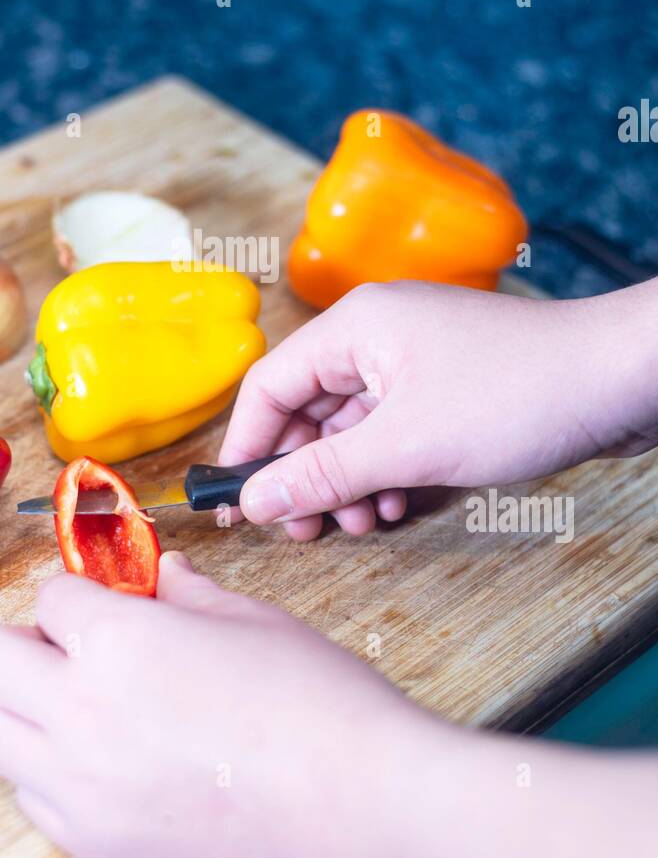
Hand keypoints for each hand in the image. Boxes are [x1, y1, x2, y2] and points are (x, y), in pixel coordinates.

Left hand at [0, 552, 427, 857]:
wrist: (361, 810)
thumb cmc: (318, 707)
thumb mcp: (251, 621)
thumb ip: (186, 594)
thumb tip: (159, 575)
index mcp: (119, 642)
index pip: (48, 596)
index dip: (80, 592)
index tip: (102, 599)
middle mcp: (81, 713)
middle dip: (28, 642)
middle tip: (79, 648)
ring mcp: (81, 788)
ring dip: (28, 710)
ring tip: (89, 708)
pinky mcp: (97, 845)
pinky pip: (33, 798)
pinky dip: (52, 775)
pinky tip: (111, 764)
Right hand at [220, 279, 657, 540]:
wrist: (621, 378)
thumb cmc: (518, 394)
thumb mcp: (407, 446)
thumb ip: (324, 474)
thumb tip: (255, 499)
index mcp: (354, 327)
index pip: (270, 385)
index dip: (248, 446)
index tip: (238, 501)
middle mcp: (378, 336)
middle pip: (309, 409)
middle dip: (304, 474)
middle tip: (304, 530)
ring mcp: (415, 361)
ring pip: (352, 427)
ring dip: (347, 481)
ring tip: (360, 525)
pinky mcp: (448, 388)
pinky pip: (393, 432)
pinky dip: (385, 471)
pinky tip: (396, 508)